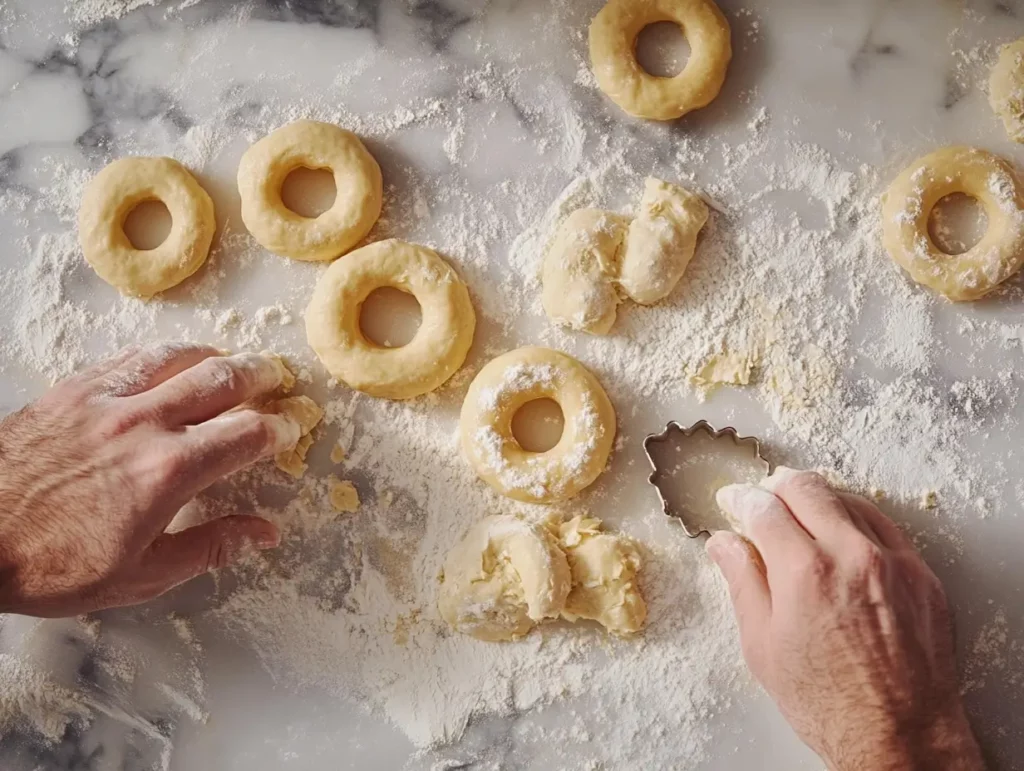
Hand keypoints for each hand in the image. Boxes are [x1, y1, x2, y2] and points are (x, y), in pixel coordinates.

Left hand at [0, 343, 300, 617]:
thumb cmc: (51, 565)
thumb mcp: (142, 576)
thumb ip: (209, 546)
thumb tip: (262, 532)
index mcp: (169, 472)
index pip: (247, 435)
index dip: (279, 429)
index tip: (289, 431)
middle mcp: (145, 423)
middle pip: (223, 380)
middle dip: (260, 376)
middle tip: (277, 379)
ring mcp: (107, 399)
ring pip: (179, 356)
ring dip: (216, 357)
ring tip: (232, 363)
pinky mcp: (74, 390)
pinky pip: (132, 358)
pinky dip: (164, 355)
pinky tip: (171, 363)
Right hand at [709, 468, 983, 770]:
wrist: (902, 736)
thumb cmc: (829, 703)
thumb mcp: (763, 647)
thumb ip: (743, 583)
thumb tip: (724, 544)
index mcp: (803, 572)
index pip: (763, 507)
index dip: (740, 498)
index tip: (732, 500)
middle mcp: (851, 555)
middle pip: (806, 487)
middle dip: (776, 486)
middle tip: (762, 496)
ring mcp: (892, 561)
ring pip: (848, 498)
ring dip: (817, 498)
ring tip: (799, 513)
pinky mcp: (921, 573)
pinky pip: (884, 524)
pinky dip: (855, 518)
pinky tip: (842, 532)